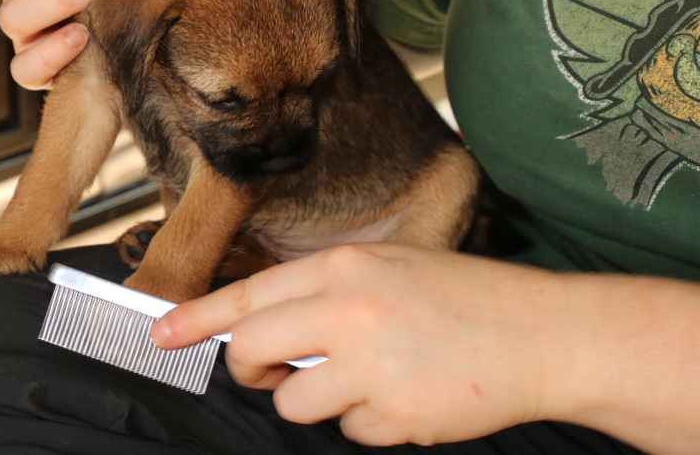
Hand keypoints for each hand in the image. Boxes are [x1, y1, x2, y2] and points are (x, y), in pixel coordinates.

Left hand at [151, 243, 568, 446]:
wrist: (541, 333)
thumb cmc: (464, 298)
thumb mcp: (390, 271)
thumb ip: (327, 295)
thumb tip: (267, 330)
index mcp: (345, 268)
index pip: (249, 294)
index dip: (196, 318)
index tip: (158, 334)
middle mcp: (349, 310)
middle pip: (250, 350)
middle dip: (249, 369)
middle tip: (270, 371)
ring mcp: (370, 365)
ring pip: (294, 401)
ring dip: (317, 400)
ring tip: (368, 381)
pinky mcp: (395, 415)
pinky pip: (351, 432)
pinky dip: (370, 424)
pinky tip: (407, 399)